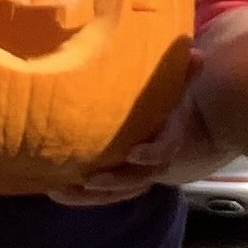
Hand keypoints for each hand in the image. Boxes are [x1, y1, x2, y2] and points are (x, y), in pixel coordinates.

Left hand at [48, 49, 233, 206]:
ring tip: (60, 191)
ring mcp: (136, 175)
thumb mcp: (178, 85)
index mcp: (169, 137)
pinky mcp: (118, 181)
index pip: (165, 151)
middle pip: (138, 179)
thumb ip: (185, 71)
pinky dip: (79, 196)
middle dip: (115, 182)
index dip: (152, 155)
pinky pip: (101, 195)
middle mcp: (154, 162)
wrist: (172, 125)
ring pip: (117, 192)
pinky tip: (54, 191)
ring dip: (89, 195)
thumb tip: (194, 51)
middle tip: (90, 180)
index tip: (133, 154)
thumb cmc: (168, 101)